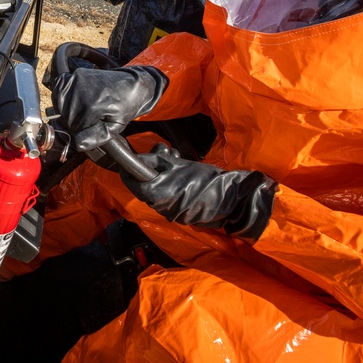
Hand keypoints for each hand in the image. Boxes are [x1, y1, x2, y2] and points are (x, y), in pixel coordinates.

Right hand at [50, 66, 166, 151]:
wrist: (132, 84)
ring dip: (67, 110)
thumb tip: (77, 144)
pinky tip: (74, 100)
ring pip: (60, 104)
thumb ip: (96, 137)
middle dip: (74, 121)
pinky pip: (59, 89)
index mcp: (90, 107)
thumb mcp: (115, 127)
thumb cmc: (126, 106)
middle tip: (90, 119)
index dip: (80, 132)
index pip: (73, 128)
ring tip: (84, 110)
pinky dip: (62, 95)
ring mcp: (76, 81)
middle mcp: (80, 92)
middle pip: (65, 116)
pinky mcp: (75, 75)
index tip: (91, 128)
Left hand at [121, 143, 276, 239]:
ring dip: (161, 172)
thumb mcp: (179, 166)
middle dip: (149, 167)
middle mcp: (159, 205)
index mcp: (157, 193)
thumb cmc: (207, 181)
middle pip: (143, 185)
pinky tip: (184, 170)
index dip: (129, 168)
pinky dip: (171, 182)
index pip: (132, 181)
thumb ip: (157, 162)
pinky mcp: (180, 211)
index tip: (129, 155)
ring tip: (176, 157)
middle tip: (163, 152)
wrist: (233, 200)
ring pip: (155, 188)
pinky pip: (167, 195)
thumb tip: (138, 159)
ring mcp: (169, 211)